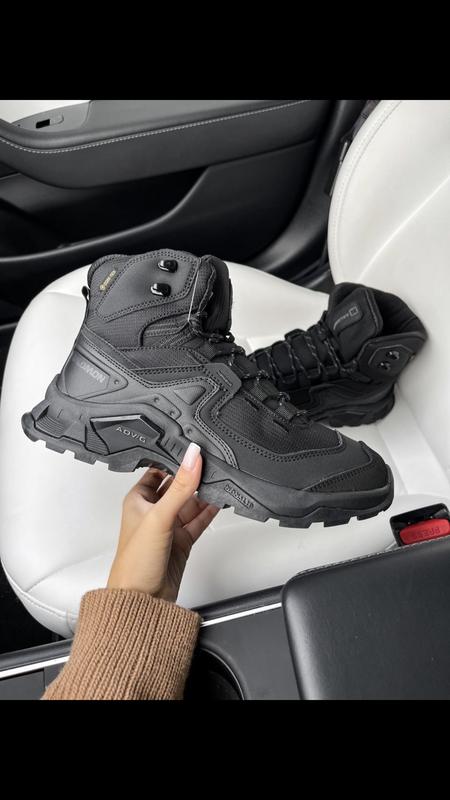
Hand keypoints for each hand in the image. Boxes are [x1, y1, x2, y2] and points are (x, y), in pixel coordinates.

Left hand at [107, 443, 218, 601]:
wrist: (143, 601)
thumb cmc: (135, 563)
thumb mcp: (159, 517)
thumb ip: (180, 487)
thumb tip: (192, 458)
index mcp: (137, 500)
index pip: (158, 471)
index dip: (174, 460)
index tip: (192, 448)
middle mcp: (153, 511)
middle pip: (178, 485)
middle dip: (194, 476)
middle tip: (212, 461)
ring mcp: (169, 526)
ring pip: (191, 502)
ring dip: (204, 493)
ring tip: (221, 478)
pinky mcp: (182, 540)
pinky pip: (199, 520)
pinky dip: (210, 511)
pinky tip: (221, 500)